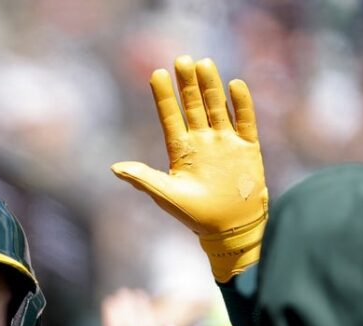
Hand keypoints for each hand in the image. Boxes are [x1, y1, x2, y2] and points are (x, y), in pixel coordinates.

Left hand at [112, 56, 266, 281]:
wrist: (229, 228)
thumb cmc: (194, 214)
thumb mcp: (166, 194)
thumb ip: (143, 178)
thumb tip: (115, 168)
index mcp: (181, 150)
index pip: (170, 116)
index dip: (163, 96)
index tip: (155, 74)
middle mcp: (202, 141)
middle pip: (193, 105)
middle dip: (187, 84)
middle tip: (181, 59)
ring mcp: (225, 142)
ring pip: (217, 107)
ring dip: (211, 87)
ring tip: (203, 63)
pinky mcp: (247, 148)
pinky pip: (244, 120)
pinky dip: (241, 104)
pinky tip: (234, 85)